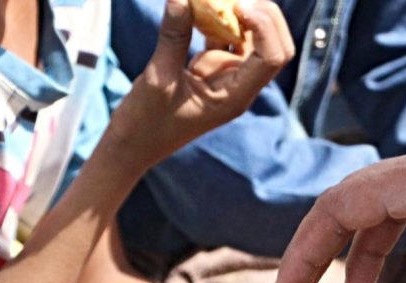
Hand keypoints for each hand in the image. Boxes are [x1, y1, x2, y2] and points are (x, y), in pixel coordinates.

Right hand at [109, 0, 293, 167]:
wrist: (133, 145)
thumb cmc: (146, 123)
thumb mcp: (159, 78)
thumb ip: (174, 37)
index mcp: (235, 97)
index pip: (271, 57)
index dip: (264, 26)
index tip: (237, 6)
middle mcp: (238, 86)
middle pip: (272, 45)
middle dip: (262, 14)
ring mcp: (226, 77)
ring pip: (250, 38)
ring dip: (238, 13)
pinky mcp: (211, 70)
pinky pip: (224, 38)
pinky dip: (217, 19)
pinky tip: (198, 6)